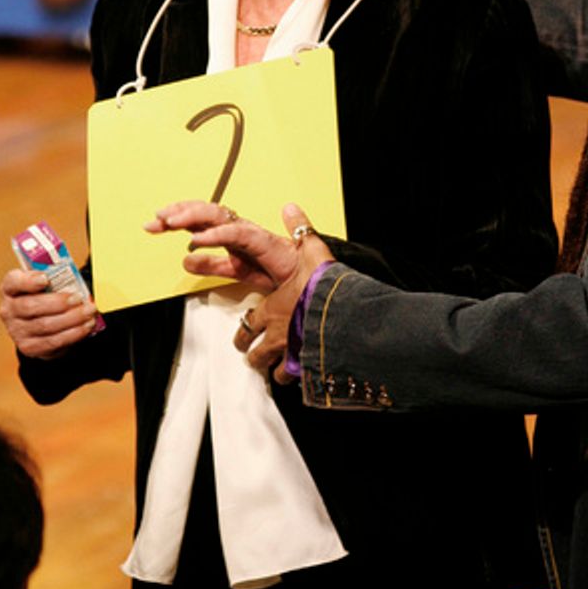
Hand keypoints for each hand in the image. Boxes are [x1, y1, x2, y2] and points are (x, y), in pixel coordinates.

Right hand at [0, 268, 101, 358]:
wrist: (40, 326)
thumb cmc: (44, 298)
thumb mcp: (45, 284)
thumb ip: (54, 278)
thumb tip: (78, 281)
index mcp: (10, 288)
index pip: (13, 282)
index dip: (28, 281)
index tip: (46, 279)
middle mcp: (8, 310)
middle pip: (30, 306)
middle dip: (57, 302)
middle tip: (78, 298)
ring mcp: (16, 331)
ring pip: (45, 325)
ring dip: (71, 318)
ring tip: (89, 311)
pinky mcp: (29, 347)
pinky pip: (53, 341)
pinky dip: (73, 333)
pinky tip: (86, 326)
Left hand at [146, 200, 297, 290]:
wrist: (306, 282)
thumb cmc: (278, 271)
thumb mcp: (236, 271)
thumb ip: (212, 265)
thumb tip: (185, 259)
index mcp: (231, 233)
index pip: (199, 218)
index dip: (176, 218)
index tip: (153, 223)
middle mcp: (238, 227)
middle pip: (203, 211)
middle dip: (178, 212)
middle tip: (155, 219)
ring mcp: (249, 232)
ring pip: (216, 215)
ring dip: (191, 216)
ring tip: (170, 221)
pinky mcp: (261, 241)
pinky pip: (235, 234)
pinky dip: (215, 234)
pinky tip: (197, 239)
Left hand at [231, 204, 333, 379]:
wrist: (344, 311)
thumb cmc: (325, 283)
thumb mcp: (313, 250)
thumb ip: (300, 231)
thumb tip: (290, 207)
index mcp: (273, 308)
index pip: (249, 323)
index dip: (244, 331)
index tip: (243, 334)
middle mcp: (277, 333)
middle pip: (254, 351)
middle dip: (252, 354)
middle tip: (252, 356)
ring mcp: (290, 352)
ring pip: (271, 369)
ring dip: (271, 370)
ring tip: (275, 372)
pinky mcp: (306, 366)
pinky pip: (294, 379)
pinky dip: (295, 380)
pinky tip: (300, 380)